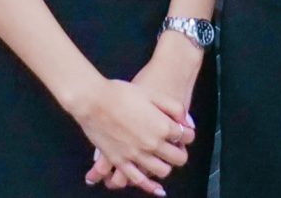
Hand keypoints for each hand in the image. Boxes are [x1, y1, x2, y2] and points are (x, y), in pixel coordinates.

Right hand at [84, 33, 202, 188]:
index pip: (186, 136)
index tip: (183, 131)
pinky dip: (150, 185)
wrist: (93, 100)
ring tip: (162, 157)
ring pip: (162, 171)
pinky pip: (139, 180)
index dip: (187, 133)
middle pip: (178, 157)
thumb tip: (187, 123)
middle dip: (180, 151)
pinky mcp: (121, 162)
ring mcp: (136, 156)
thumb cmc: (121, 93)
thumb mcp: (152, 93)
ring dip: (167, 165)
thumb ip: (174, 108)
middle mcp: (152, 145)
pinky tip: (156, 187)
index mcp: (162, 126)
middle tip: (176, 145)